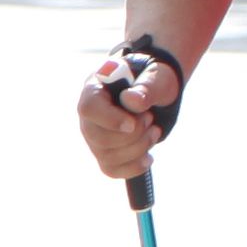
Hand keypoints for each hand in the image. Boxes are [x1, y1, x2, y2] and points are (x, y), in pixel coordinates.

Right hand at [78, 49, 177, 178]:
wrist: (157, 93)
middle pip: (97, 137)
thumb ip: (147, 86)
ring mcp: (94, 136)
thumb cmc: (154, 81)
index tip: (133, 123)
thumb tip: (132, 100)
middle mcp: (89, 115)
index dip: (110, 119)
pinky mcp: (105, 153)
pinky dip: (133, 167)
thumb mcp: (158, 77)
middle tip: (151, 119)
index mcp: (95, 88)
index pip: (89, 108)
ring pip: (106, 156)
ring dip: (138, 148)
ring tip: (155, 130)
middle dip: (131, 135)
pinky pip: (112, 170)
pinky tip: (148, 157)